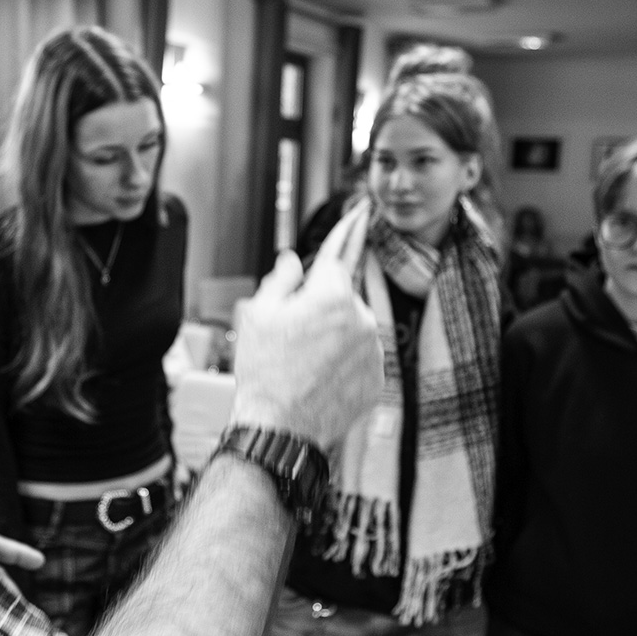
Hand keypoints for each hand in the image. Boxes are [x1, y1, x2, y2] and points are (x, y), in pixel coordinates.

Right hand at [228, 202, 380, 447]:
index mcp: (332, 294)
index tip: (365, 208)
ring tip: (303, 365)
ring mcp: (374, 349)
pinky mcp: (378, 377)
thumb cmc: (264, 369)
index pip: (341, 251)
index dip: (351, 227)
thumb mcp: (258, 314)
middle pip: (341, 298)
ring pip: (352, 329)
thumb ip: (281, 279)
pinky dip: (343, 363)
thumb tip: (294, 261)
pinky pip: (361, 358)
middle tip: (293, 336)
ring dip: (333, 337)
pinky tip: (319, 379)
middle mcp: (361, 317)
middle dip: (320, 308)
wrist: (280, 427)